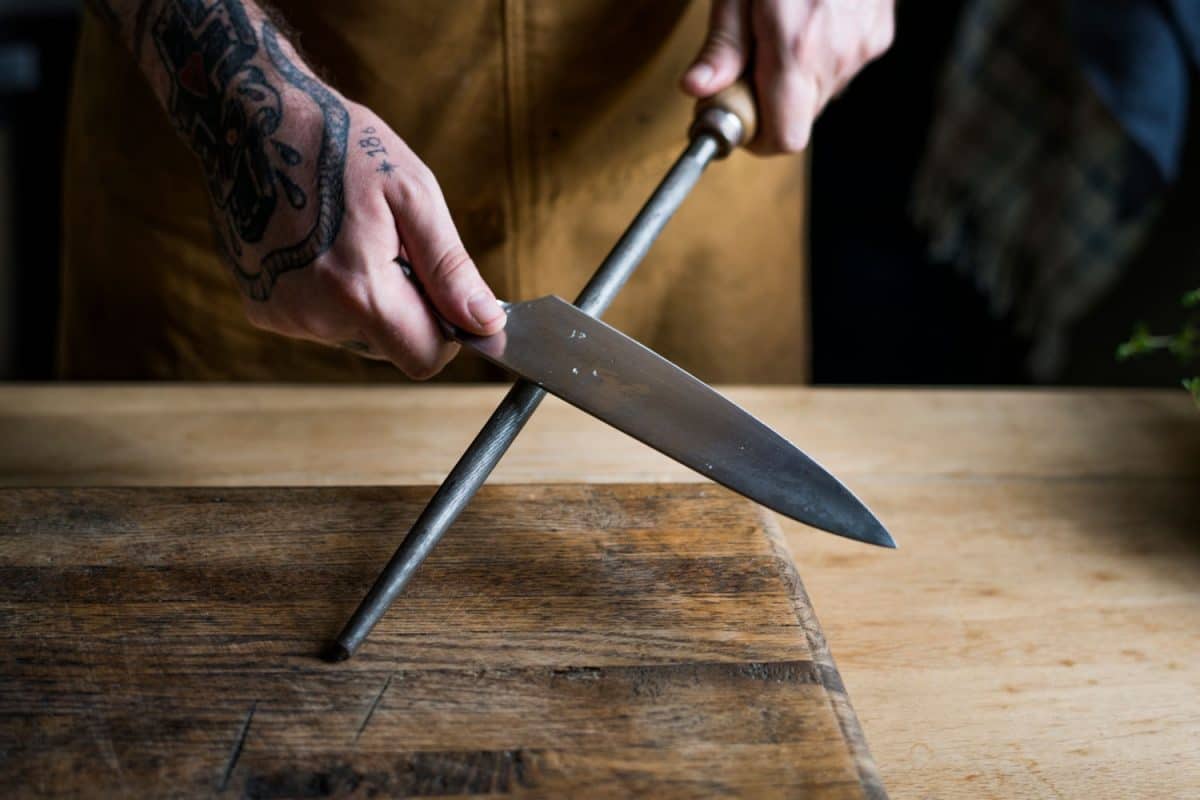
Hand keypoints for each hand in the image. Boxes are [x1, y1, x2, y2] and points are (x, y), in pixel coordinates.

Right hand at [179, 17, 503, 378]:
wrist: (250, 117)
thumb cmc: (341, 145)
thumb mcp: (413, 195)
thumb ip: (450, 268)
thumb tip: (485, 323)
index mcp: (357, 291)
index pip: (423, 358)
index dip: (446, 333)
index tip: (442, 291)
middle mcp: (313, 316)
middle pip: (391, 347)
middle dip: (406, 307)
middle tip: (390, 245)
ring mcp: (282, 314)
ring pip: (357, 334)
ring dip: (369, 299)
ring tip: (351, 237)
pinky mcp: (262, 307)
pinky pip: (322, 320)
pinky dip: (334, 294)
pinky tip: (321, 243)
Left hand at [681, 0, 893, 153]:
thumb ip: (722, 45)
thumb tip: (697, 90)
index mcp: (797, 48)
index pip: (784, 139)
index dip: (756, 138)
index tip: (733, 113)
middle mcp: (838, 54)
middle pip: (799, 119)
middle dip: (767, 104)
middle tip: (743, 66)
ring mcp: (864, 44)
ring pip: (820, 95)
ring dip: (792, 82)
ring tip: (774, 33)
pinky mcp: (879, 32)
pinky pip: (842, 67)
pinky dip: (818, 59)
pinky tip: (805, 21)